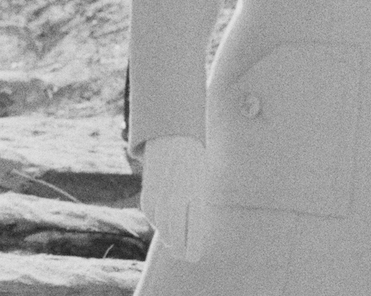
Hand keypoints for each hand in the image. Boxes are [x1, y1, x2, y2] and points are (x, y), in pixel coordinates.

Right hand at [141, 135, 208, 261]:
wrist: (173, 136)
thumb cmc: (194, 158)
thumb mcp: (202, 176)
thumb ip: (198, 199)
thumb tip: (198, 225)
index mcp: (194, 188)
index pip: (192, 223)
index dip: (192, 242)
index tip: (195, 255)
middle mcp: (175, 191)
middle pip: (173, 228)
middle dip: (178, 244)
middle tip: (183, 254)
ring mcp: (159, 191)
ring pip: (160, 221)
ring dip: (167, 235)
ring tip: (174, 245)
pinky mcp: (148, 189)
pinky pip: (151, 211)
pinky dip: (157, 221)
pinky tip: (163, 228)